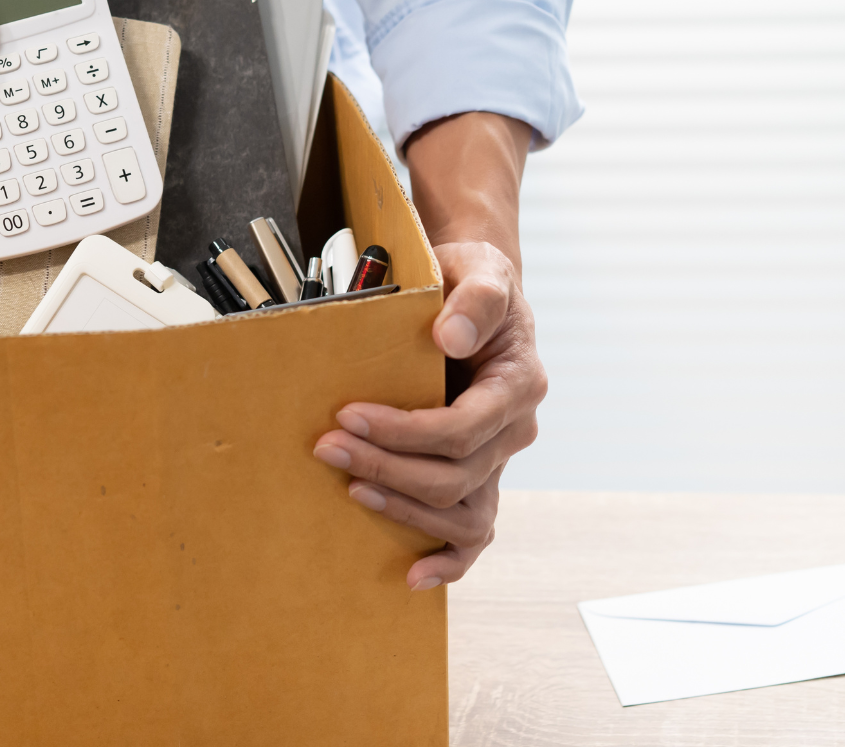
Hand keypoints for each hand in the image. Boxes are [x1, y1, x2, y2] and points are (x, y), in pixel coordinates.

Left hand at [313, 111, 543, 590]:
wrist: (474, 295)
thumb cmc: (471, 280)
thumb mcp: (479, 269)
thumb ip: (474, 300)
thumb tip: (451, 338)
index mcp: (518, 384)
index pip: (461, 428)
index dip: (404, 431)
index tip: (347, 414)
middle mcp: (513, 431)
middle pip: (452, 475)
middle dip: (385, 465)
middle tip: (326, 446)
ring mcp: (497, 460)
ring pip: (460, 512)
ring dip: (402, 509)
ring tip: (350, 489)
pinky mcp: (478, 476)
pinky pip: (474, 534)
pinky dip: (448, 561)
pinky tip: (411, 576)